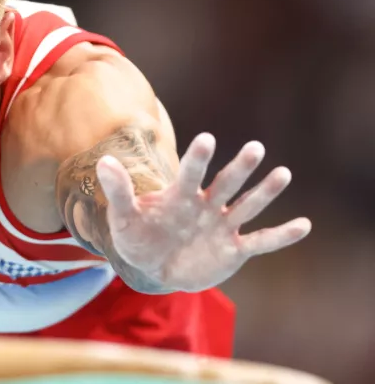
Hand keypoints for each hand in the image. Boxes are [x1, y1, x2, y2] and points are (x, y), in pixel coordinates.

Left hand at [96, 133, 310, 291]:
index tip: (207, 139)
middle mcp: (206, 205)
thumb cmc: (138, 237)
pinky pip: (260, 241)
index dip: (198, 158)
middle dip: (240, 168)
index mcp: (180, 195)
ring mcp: (222, 225)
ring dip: (264, 193)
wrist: (152, 267)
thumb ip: (118, 191)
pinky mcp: (234, 249)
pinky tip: (304, 225)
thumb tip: (103, 161)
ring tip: (283, 174)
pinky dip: (281, 235)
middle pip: (226, 183)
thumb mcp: (124, 217)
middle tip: (255, 147)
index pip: (191, 173)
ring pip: (247, 205)